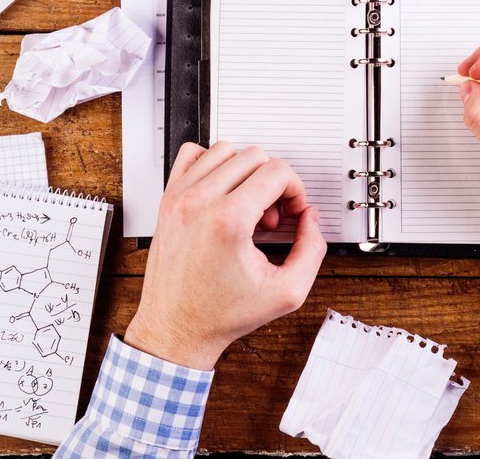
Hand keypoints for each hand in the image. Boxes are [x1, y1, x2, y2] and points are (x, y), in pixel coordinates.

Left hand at [124, 142, 326, 368]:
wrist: (176, 329)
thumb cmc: (220, 314)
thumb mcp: (286, 292)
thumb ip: (312, 249)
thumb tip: (309, 218)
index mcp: (228, 220)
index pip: (277, 171)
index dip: (296, 190)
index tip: (291, 214)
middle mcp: (200, 201)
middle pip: (254, 156)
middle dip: (273, 183)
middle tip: (269, 218)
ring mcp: (179, 198)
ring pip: (224, 150)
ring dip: (245, 172)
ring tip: (246, 207)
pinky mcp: (167, 200)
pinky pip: (191, 155)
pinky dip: (212, 165)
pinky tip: (222, 194)